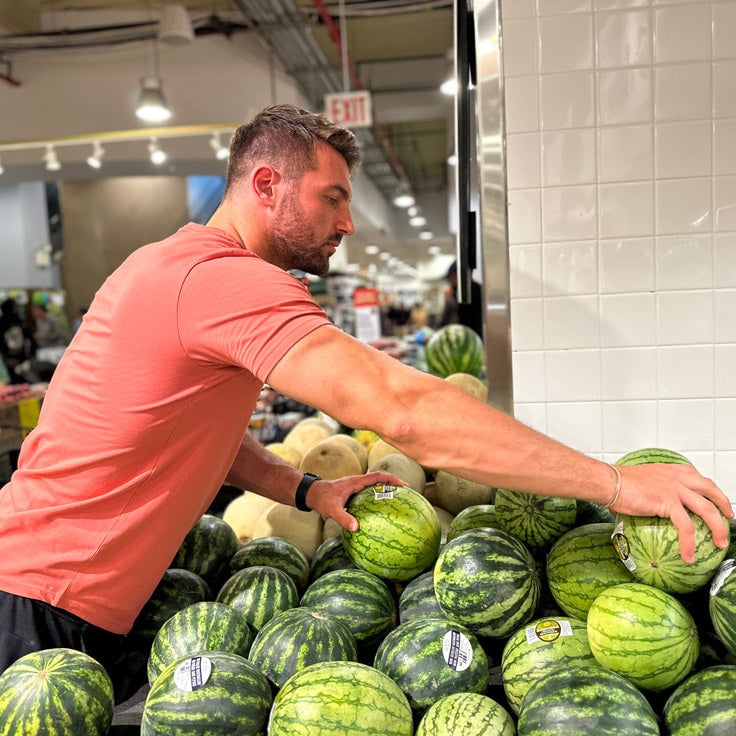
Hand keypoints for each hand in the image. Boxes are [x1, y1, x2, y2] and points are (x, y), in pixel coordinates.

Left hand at [305, 471, 407, 531]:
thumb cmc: (322, 499)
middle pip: (380, 479)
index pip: (378, 477)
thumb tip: (356, 528)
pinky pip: (369, 493)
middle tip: (407, 493)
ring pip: (375, 486)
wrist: (312, 494)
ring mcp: (356, 487)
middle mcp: (358, 482)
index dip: (392, 479)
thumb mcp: (332, 510)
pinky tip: (381, 511)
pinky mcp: (354, 493)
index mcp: (356, 482)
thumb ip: (343, 518)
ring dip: (386, 490)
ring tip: (398, 500)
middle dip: (394, 483)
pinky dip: (377, 498)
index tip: (404, 484)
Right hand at [609, 463, 732, 562]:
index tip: (713, 498)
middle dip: (723, 503)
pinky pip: (686, 527)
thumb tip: (637, 509)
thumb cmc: (614, 482)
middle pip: (710, 489)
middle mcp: (676, 478)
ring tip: (720, 542)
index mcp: (669, 471)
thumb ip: (645, 495)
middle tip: (728, 517)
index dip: (709, 488)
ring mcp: (675, 489)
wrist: (608, 482)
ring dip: (718, 527)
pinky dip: (689, 544)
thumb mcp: (637, 482)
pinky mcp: (669, 503)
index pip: (696, 477)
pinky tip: (688, 556)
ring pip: (706, 509)